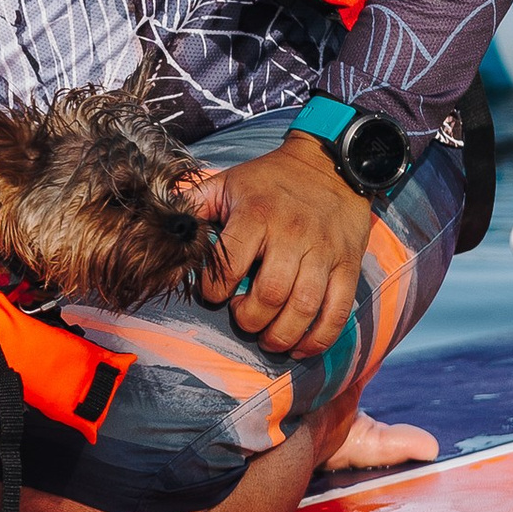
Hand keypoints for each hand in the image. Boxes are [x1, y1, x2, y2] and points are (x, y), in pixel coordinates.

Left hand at [196, 136, 373, 354]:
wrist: (328, 165)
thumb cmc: (269, 181)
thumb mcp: (228, 182)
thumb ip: (195, 204)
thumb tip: (165, 224)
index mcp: (257, 214)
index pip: (231, 263)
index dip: (215, 290)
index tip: (212, 296)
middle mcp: (292, 234)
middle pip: (271, 293)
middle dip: (250, 319)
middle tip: (242, 318)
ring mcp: (324, 251)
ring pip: (304, 306)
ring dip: (282, 334)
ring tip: (268, 338)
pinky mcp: (347, 265)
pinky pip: (338, 310)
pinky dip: (320, 338)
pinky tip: (301, 346)